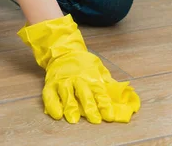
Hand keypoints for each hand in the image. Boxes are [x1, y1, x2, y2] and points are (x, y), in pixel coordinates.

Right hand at [17, 15, 140, 123]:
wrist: (64, 52)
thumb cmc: (84, 64)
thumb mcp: (98, 69)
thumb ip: (107, 82)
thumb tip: (122, 94)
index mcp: (91, 76)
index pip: (100, 92)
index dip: (105, 104)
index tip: (110, 116)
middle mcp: (77, 79)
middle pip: (84, 93)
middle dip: (90, 107)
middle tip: (94, 120)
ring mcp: (63, 82)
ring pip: (67, 94)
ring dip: (70, 107)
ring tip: (74, 119)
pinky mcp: (50, 85)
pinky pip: (50, 96)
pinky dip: (52, 105)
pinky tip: (57, 115)